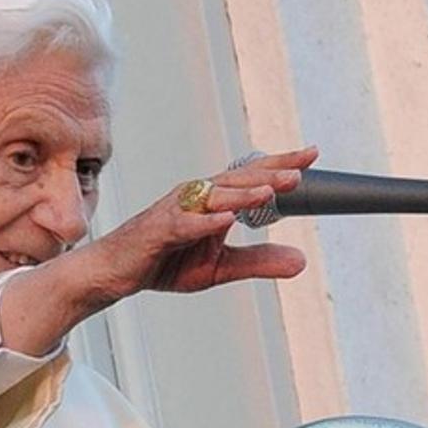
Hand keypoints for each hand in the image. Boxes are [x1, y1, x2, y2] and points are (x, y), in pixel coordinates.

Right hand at [89, 147, 316, 300]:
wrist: (115, 273)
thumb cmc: (164, 261)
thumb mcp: (220, 266)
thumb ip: (258, 261)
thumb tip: (301, 261)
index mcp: (212, 200)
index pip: (251, 178)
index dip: (280, 166)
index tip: (312, 155)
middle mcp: (196, 197)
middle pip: (237, 179)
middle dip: (269, 174)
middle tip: (301, 170)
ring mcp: (175, 211)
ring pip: (213, 197)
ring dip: (242, 194)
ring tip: (270, 191)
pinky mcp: (157, 231)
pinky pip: (183, 224)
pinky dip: (204, 222)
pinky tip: (225, 220)